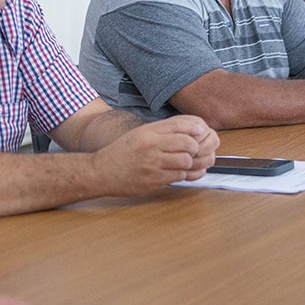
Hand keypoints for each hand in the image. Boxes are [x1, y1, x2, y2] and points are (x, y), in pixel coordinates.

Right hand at [92, 115, 219, 194]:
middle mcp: (152, 145)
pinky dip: (182, 174)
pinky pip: (178, 176)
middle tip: (195, 151)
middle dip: (196, 148)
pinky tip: (176, 172)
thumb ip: (163, 131)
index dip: (196, 127)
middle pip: (188, 143)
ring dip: (189, 163)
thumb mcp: (141, 134)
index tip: (202, 131)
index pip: (180, 124)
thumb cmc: (123, 152)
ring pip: (186, 161)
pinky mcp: (153, 180)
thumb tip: (190, 130)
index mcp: (149, 131)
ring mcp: (153, 163)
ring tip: (184, 163)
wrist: (102, 171)